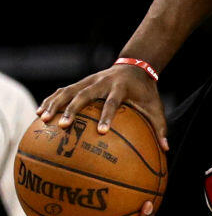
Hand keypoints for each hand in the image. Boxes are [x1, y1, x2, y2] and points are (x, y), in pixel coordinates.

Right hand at [37, 64, 168, 149]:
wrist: (136, 67)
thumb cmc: (146, 93)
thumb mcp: (155, 108)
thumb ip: (160, 127)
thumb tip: (166, 149)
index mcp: (120, 88)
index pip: (111, 103)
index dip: (106, 116)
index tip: (101, 132)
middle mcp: (101, 82)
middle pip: (83, 95)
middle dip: (72, 110)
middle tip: (63, 126)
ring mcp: (88, 81)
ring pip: (68, 91)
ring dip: (54, 104)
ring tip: (43, 119)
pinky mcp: (81, 82)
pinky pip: (63, 91)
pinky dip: (51, 100)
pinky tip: (40, 113)